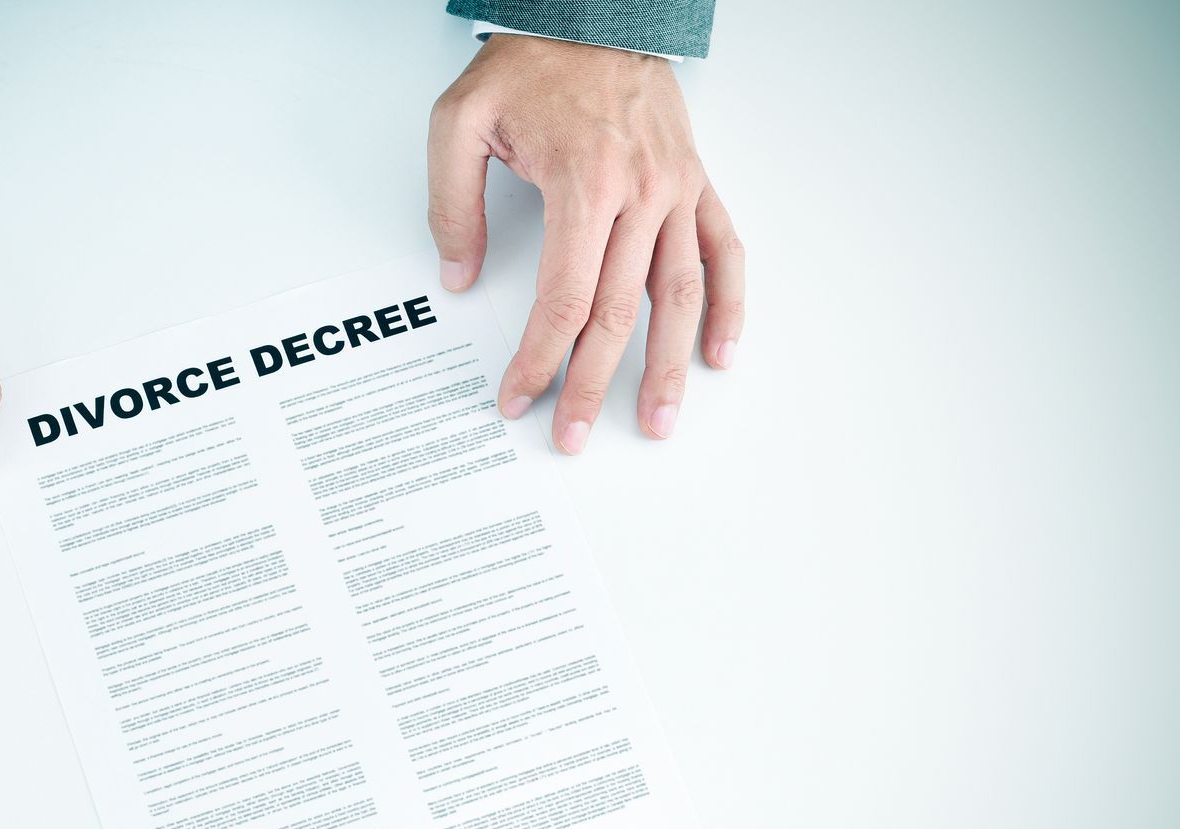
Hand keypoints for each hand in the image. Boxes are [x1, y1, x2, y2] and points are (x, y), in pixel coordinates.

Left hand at [428, 35, 744, 452]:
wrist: (593, 12)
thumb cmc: (531, 65)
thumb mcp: (461, 121)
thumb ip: (452, 203)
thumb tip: (458, 275)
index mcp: (584, 183)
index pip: (564, 299)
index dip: (539, 358)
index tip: (518, 395)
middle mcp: (640, 193)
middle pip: (618, 314)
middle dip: (593, 384)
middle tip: (573, 435)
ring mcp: (676, 191)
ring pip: (678, 296)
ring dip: (668, 367)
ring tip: (657, 420)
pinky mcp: (697, 184)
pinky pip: (724, 253)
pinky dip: (727, 306)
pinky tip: (718, 354)